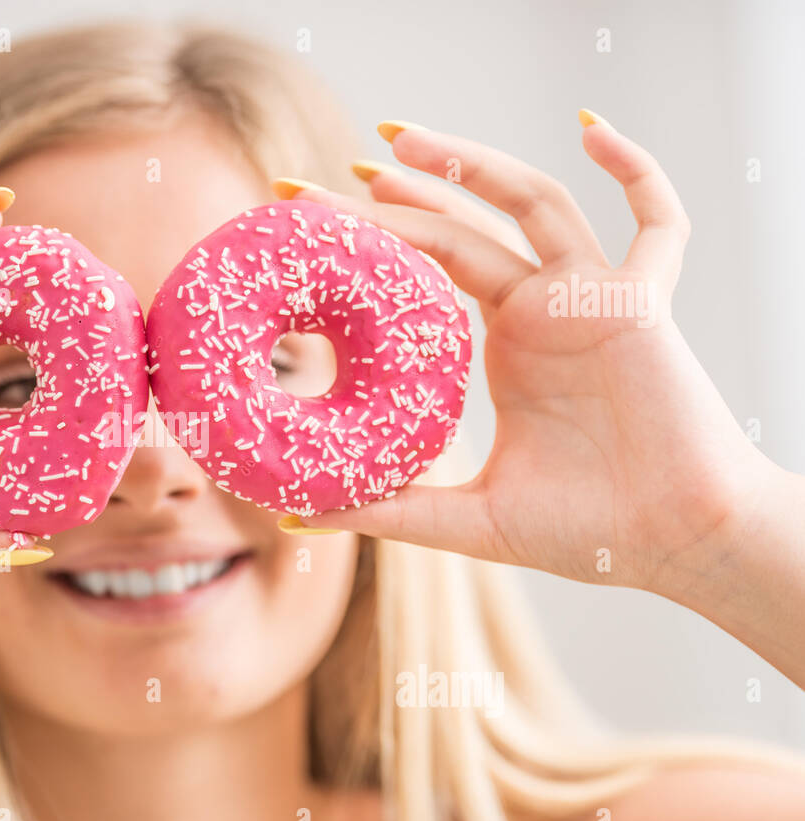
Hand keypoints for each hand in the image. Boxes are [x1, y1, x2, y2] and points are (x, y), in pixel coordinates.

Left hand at [282, 114, 778, 596]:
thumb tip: (296, 516)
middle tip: (323, 178)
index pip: (425, 267)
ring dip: (471, 164)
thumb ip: (389, 509)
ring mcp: (590, 298)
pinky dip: (638, 170)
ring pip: (531, 203)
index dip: (370, 241)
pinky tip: (594, 127)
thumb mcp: (468, 517)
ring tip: (396, 139)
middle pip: (460, 225)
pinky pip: (658, 225)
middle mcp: (539, 308)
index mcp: (500, 342)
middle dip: (395, 194)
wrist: (672, 544)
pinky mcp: (643, 303)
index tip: (305, 224)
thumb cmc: (582, 530)